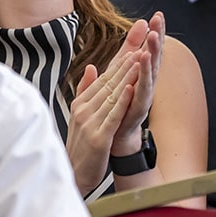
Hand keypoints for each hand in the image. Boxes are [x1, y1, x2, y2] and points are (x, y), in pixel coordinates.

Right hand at [66, 52, 138, 193]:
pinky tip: (130, 88)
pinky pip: (112, 116)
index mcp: (82, 103)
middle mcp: (84, 109)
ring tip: (140, 57)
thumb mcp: (81, 116)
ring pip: (112, 94)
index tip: (134, 42)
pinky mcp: (98, 138)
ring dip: (127, 75)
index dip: (121, 59)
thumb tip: (90, 67)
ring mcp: (90, 123)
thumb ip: (86, 91)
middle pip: (109, 81)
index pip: (104, 77)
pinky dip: (121, 101)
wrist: (74, 176)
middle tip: (141, 40)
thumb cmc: (81, 147)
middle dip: (126, 59)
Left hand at [113, 12, 164, 147]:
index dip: (154, 32)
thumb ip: (128, 50)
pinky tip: (141, 68)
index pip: (149, 48)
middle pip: (154, 57)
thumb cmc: (119, 102)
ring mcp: (143, 97)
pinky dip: (141, 81)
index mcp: (141, 73)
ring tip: (152, 40)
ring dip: (151, 56)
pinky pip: (140, 94)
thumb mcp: (121, 71)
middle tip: (159, 21)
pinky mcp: (136, 110)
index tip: (157, 14)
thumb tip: (139, 24)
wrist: (116, 137)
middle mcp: (146, 83)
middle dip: (157, 38)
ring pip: (150, 73)